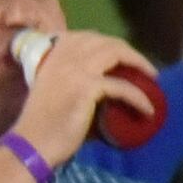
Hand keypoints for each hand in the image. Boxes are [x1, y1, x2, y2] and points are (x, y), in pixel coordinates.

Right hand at [14, 28, 162, 167]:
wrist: (30, 145)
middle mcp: (63, 58)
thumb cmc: (40, 125)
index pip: (85, 37)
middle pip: (106, 42)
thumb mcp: (51, 91)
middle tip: (142, 68)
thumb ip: (70, 80)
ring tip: (151, 78)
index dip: (107, 43)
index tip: (120, 56)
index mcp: (52, 57)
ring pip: (117, 53)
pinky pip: (123, 87)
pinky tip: (147, 109)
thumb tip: (100, 84)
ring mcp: (74, 71)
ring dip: (140, 64)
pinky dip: (139, 98)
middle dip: (129, 52)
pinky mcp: (86, 88)